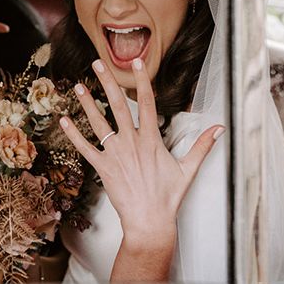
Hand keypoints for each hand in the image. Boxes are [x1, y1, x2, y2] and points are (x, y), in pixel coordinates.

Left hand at [59, 58, 222, 248]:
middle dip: (107, 82)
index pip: (147, 102)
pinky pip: (85, 148)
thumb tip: (219, 128)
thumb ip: (202, 145)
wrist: (150, 222)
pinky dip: (73, 134)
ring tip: (77, 86)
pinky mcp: (103, 168)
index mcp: (152, 140)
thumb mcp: (188, 169)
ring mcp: (115, 154)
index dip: (141, 80)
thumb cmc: (168, 197)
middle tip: (98, 63)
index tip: (136, 62)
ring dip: (87, 103)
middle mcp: (132, 143)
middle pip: (118, 105)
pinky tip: (64, 120)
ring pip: (99, 123)